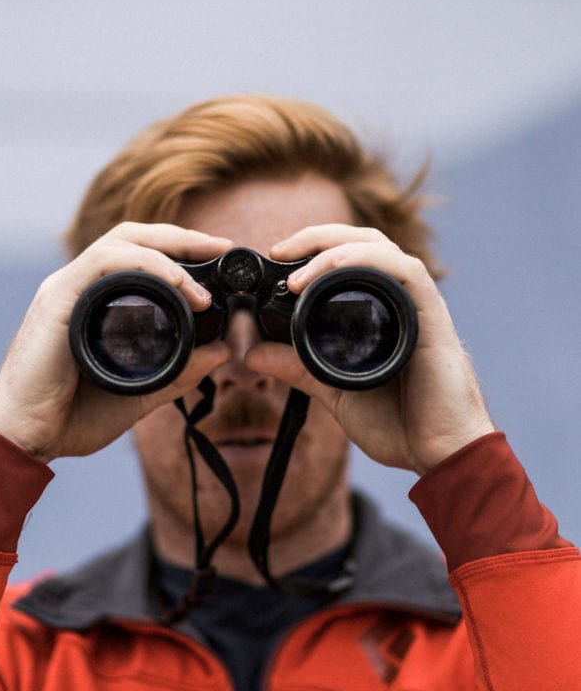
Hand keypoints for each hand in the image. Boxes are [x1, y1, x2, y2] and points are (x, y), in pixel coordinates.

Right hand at [0, 224, 232, 461]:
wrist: (24, 437)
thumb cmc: (69, 418)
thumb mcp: (142, 393)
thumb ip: (181, 373)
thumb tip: (223, 352)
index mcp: (95, 302)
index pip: (140, 257)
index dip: (181, 251)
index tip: (220, 259)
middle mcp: (80, 287)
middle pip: (134, 238)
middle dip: (183, 237)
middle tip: (223, 248)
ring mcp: (67, 289)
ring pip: (122, 242)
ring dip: (170, 253)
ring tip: (203, 283)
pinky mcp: (58, 299)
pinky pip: (106, 263)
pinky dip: (147, 267)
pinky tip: (177, 284)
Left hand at [245, 225, 494, 474]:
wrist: (439, 455)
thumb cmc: (400, 425)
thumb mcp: (332, 390)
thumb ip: (296, 368)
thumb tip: (251, 353)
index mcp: (380, 312)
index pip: (349, 258)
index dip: (312, 248)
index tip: (275, 258)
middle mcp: (399, 300)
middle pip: (362, 241)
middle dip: (317, 236)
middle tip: (278, 249)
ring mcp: (417, 305)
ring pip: (379, 247)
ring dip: (334, 249)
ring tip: (297, 274)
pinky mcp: (430, 315)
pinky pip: (404, 270)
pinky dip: (366, 261)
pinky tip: (334, 270)